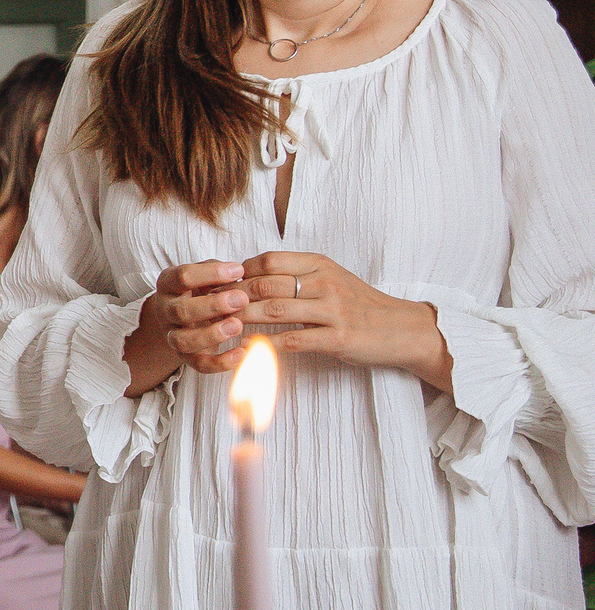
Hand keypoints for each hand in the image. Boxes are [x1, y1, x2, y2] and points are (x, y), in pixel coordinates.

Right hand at [139, 258, 253, 376]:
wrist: (186, 315)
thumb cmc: (201, 289)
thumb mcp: (205, 275)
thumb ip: (218, 272)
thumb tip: (238, 273)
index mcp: (168, 285)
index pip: (182, 277)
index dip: (211, 273)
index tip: (239, 271)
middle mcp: (165, 310)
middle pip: (180, 310)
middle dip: (213, 306)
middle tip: (241, 299)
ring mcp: (172, 335)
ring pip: (183, 341)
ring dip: (211, 335)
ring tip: (237, 325)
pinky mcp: (185, 356)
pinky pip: (199, 364)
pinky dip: (220, 362)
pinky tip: (242, 352)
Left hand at [229, 251, 450, 389]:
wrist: (401, 328)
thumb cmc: (359, 304)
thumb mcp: (330, 278)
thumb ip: (296, 274)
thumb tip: (249, 275)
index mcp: (320, 264)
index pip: (269, 261)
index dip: (240, 272)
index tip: (219, 285)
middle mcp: (325, 282)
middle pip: (267, 285)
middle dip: (234, 296)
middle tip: (208, 308)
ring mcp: (333, 310)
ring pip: (275, 311)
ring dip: (243, 319)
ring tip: (220, 327)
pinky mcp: (338, 338)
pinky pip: (294, 340)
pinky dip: (267, 344)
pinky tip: (248, 348)